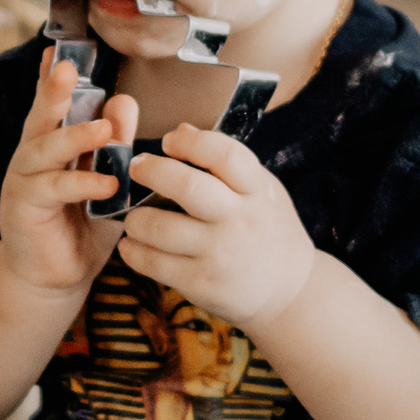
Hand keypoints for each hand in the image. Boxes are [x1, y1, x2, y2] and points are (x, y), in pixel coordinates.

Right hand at [0, 49, 136, 297]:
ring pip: (43, 149)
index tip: (59, 49)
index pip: (53, 104)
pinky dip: (80, 184)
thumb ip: (116, 146)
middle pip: (40, 117)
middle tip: (66, 67)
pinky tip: (106, 184)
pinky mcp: (23, 208)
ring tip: (104, 131)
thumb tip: (124, 101)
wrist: (55, 278)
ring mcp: (23, 181)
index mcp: (51, 145)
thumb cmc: (82, 227)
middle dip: (52, 91)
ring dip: (74, 137)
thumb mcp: (107, 181)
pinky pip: (52, 189)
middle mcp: (32, 156)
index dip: (53, 78)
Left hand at [118, 123, 318, 328]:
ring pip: (160, 227)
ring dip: (135, 219)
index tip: (169, 141)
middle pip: (187, 186)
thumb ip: (226, 164)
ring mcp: (220, 254)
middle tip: (136, 168)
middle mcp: (239, 220)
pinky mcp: (202, 283)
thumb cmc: (265, 229)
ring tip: (133, 218)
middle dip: (151, 171)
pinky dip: (133, 251)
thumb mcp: (261, 191)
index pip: (225, 155)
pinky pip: (153, 262)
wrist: (288, 290)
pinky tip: (131, 244)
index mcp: (256, 191)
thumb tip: (181, 130)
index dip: (191, 142)